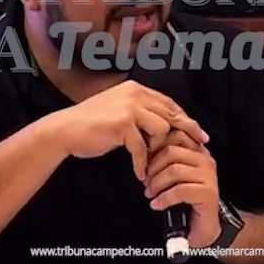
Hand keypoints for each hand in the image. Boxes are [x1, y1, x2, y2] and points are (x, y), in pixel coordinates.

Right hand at [46, 80, 209, 180]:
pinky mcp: (123, 124)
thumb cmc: (91, 124)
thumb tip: (164, 125)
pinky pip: (142, 147)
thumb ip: (140, 113)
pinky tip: (140, 174)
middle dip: (185, 133)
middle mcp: (135, 94)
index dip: (185, 119)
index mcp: (136, 89)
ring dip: (158, 149)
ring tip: (151, 162)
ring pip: (161, 129)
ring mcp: (129, 107)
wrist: (65, 130)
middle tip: (198, 147)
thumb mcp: (119, 111)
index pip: (169, 103)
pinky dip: (141, 163)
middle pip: (171, 114)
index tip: (198, 133)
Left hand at [144, 130, 220, 247]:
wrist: (203, 230)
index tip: (144, 163)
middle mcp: (206, 160)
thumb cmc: (186, 203)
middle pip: (172, 152)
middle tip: (145, 182)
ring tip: (150, 194)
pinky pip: (179, 190)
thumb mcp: (174, 177)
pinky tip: (157, 205)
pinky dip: (164, 198)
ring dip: (156, 183)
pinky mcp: (208, 193)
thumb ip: (166, 160)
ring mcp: (209, 176)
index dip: (155, 147)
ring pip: (174, 170)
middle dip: (153, 167)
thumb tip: (144, 149)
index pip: (175, 135)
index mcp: (198, 152)